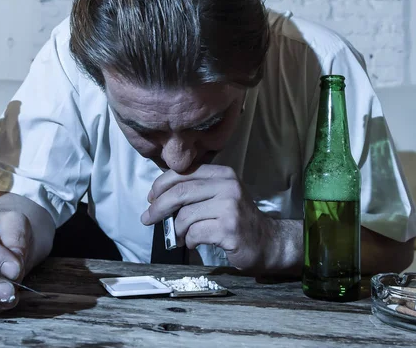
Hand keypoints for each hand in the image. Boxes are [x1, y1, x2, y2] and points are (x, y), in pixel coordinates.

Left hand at [141, 164, 271, 269]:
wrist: (268, 242)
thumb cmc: (236, 219)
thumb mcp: (219, 196)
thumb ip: (195, 191)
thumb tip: (157, 198)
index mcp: (222, 174)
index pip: (182, 173)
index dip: (160, 185)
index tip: (150, 198)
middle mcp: (228, 186)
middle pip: (180, 192)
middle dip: (158, 207)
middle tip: (148, 218)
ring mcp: (230, 207)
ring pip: (185, 216)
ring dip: (175, 230)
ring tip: (177, 237)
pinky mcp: (229, 229)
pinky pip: (195, 233)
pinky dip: (188, 240)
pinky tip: (192, 243)